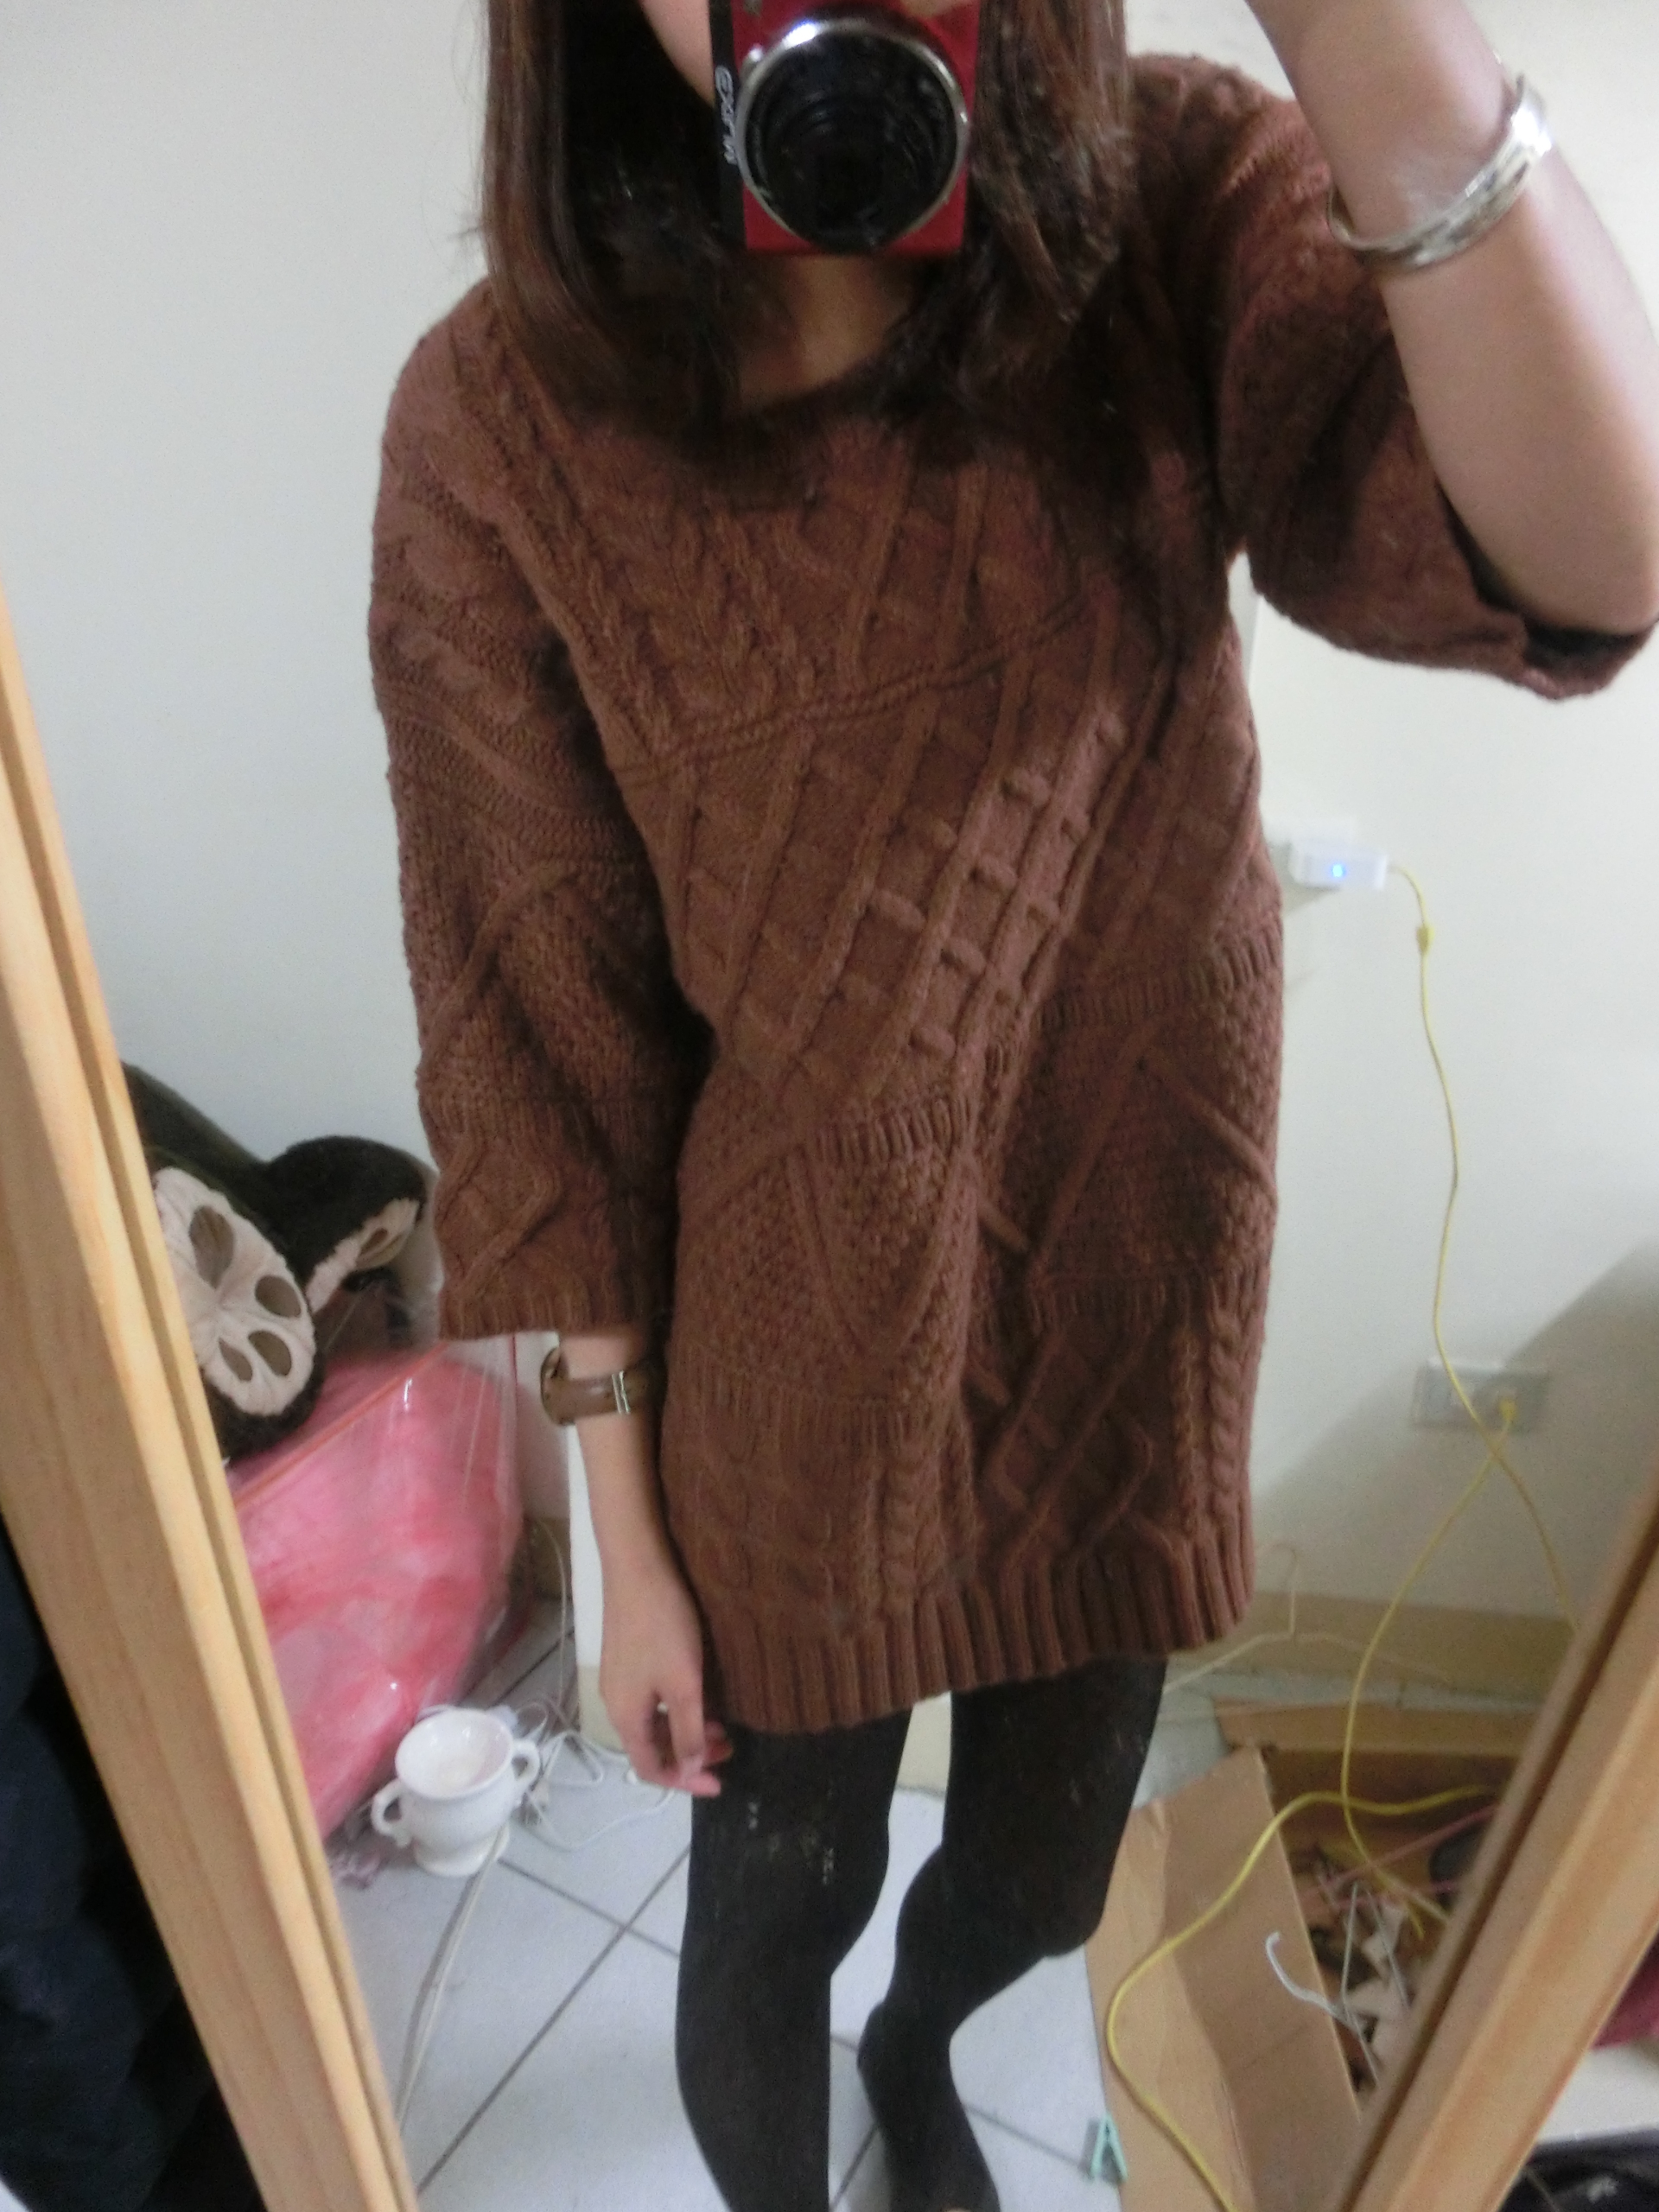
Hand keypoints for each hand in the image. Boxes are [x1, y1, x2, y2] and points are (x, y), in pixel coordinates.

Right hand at [599, 1553, 731, 1795]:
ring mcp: (620, 1678)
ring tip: (723, 1722)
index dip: (684, 1782)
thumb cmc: (663, 1626)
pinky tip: (701, 1694)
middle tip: (730, 1747)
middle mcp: (616, 1703)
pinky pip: (654, 1699)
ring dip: (688, 1729)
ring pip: (655, 1721)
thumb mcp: (684, 1684)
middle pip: (653, 1745)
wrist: (637, 1565)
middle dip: (691, 1754)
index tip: (720, 1782)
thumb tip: (688, 1770)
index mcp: (625, 1716)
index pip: (650, 1768)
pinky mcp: (628, 1656)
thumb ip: (687, 1731)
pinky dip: (679, 1707)